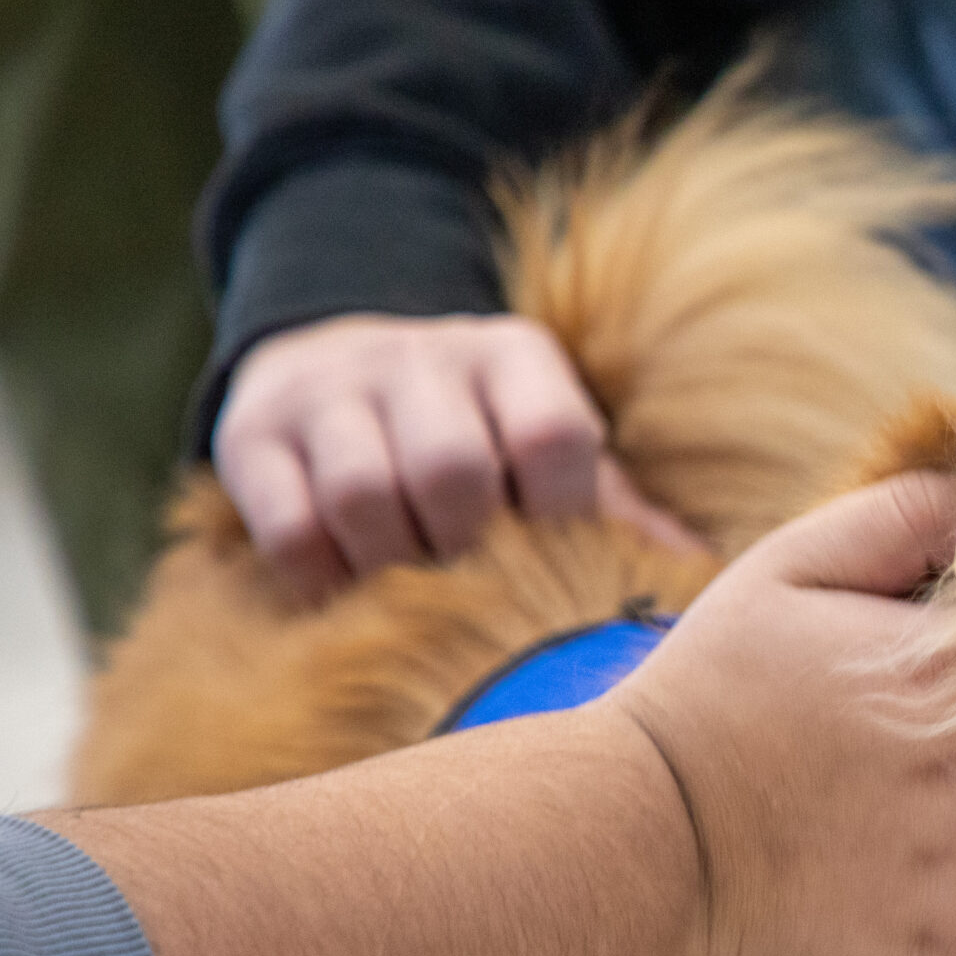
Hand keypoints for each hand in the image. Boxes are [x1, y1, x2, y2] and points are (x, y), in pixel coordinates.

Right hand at [215, 312, 700, 599]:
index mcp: (516, 359)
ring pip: (362, 496)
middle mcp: (420, 358)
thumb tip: (703, 585)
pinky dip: (324, 579)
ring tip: (414, 597)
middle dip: (467, 551)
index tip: (553, 561)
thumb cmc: (482, 441)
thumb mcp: (551, 451)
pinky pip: (289, 527)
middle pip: (451, 468)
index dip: (558, 514)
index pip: (553, 433)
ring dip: (394, 569)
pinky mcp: (251, 434)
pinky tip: (350, 594)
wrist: (337, 370)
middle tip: (474, 593)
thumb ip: (622, 516)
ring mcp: (330, 391)